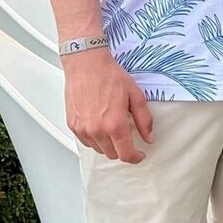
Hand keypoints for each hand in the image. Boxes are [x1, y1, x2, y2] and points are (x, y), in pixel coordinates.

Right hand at [63, 48, 152, 163]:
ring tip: (112, 126)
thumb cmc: (110, 76)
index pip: (126, 155)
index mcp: (115, 124)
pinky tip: (100, 124)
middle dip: (122, 149)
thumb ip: (144, 120)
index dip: (135, 158)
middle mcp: (97, 130)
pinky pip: (86, 141)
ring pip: (98, 149)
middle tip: (127, 135)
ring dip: (108, 144)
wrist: (87, 64)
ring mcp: (83, 129)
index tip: (139, 155)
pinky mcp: (73, 125)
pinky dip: (95, 138)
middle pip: (112, 154)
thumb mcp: (135, 96)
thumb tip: (149, 137)